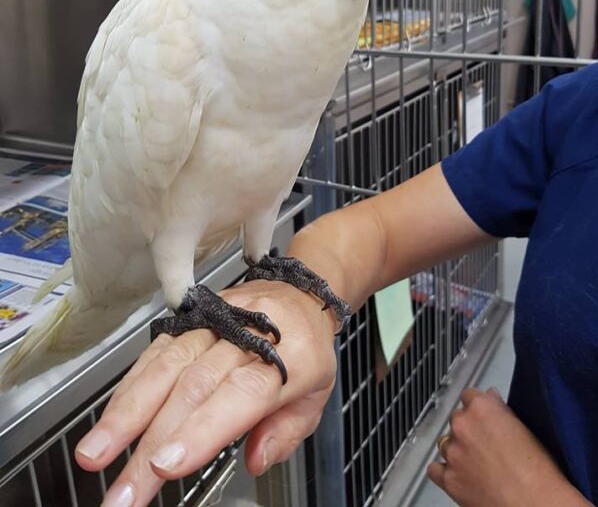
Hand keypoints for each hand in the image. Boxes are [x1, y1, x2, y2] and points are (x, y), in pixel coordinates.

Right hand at [75, 280, 337, 506]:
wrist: (301, 293)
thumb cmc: (307, 350)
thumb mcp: (317, 395)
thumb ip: (286, 432)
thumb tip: (256, 459)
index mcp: (289, 357)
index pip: (241, 393)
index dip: (201, 429)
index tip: (165, 465)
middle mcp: (246, 336)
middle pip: (193, 386)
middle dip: (150, 440)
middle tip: (122, 489)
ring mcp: (215, 323)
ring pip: (166, 364)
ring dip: (126, 412)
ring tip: (95, 451)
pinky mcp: (192, 318)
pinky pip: (156, 350)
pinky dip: (130, 386)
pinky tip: (111, 417)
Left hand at [428, 388, 585, 506]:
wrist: (535, 506)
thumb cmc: (538, 473)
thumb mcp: (526, 431)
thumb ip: (502, 410)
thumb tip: (491, 399)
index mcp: (482, 408)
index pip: (469, 395)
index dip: (478, 406)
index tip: (483, 415)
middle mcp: (463, 426)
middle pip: (457, 418)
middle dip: (469, 428)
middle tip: (486, 444)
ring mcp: (452, 452)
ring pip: (445, 442)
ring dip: (458, 448)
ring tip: (478, 463)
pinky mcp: (448, 478)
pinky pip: (434, 468)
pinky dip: (444, 469)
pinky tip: (459, 473)